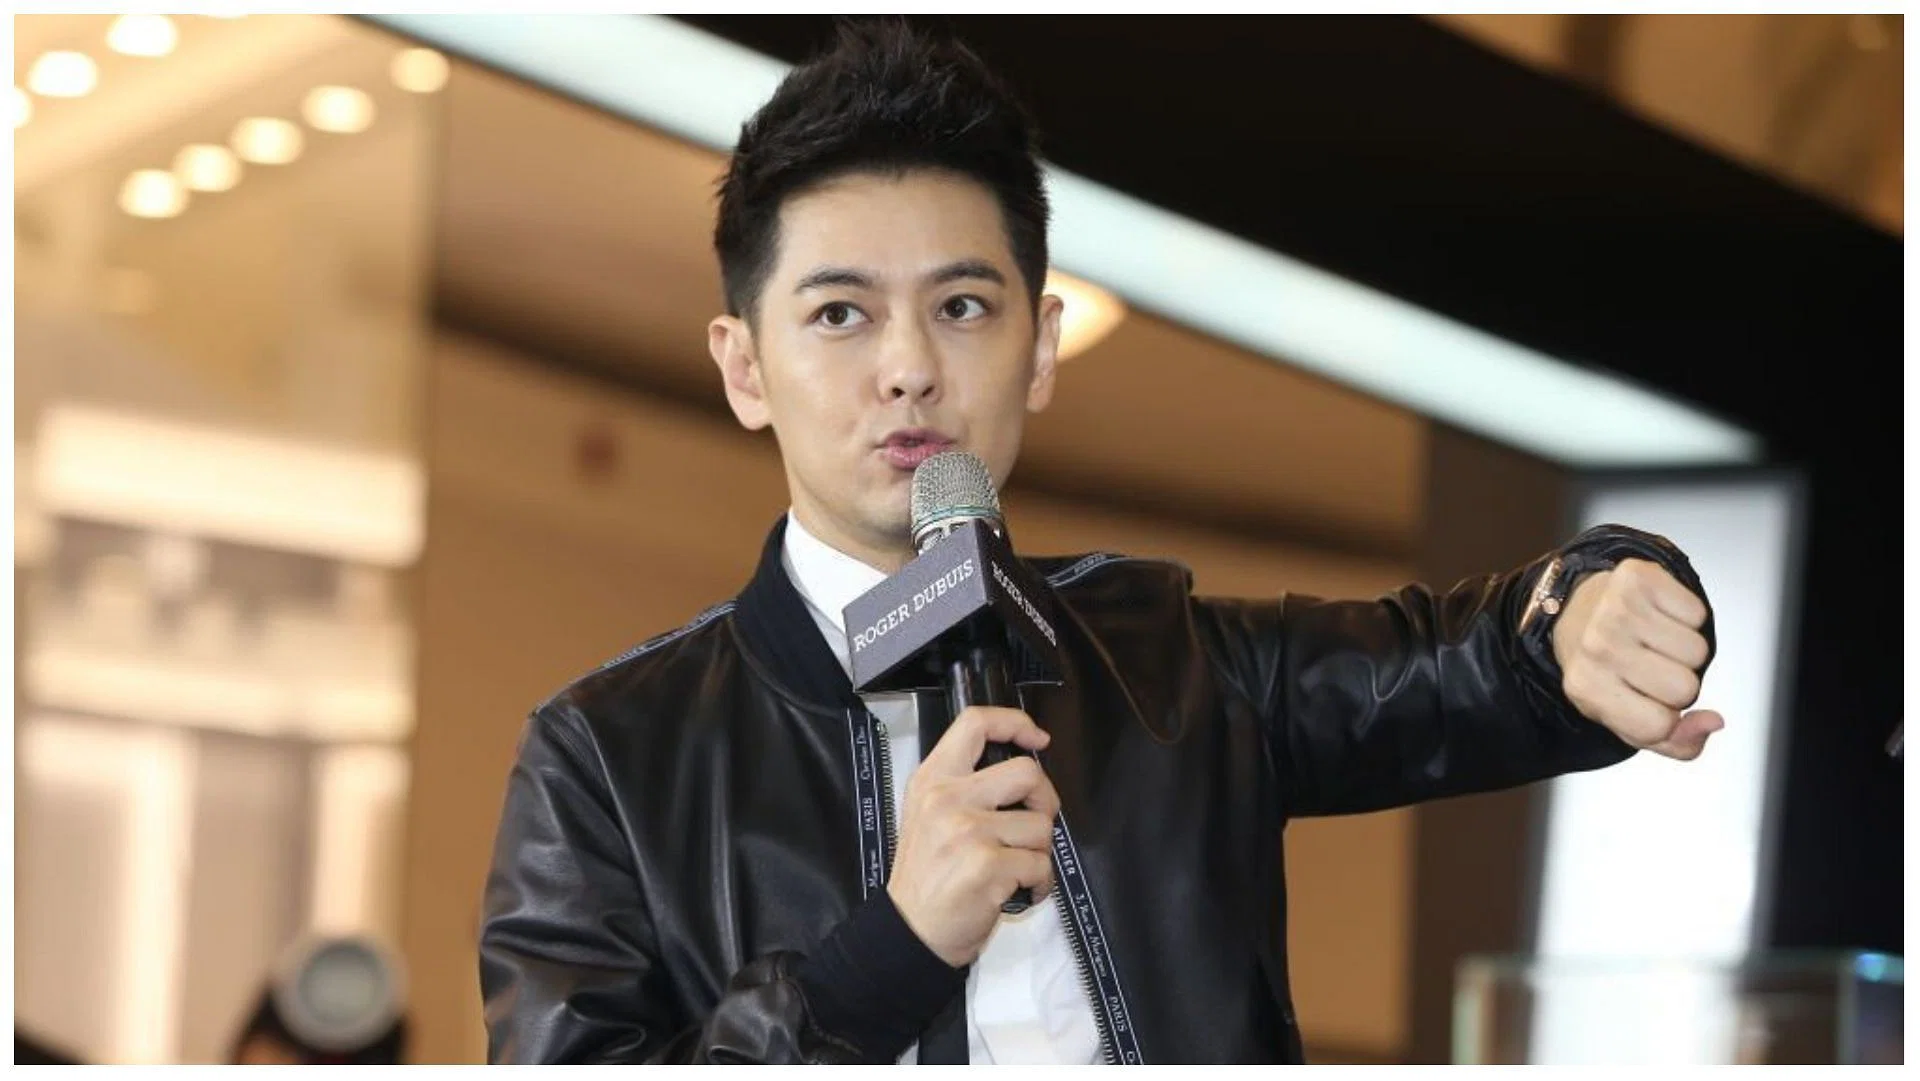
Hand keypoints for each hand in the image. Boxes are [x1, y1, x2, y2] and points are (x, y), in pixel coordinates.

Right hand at [887, 706, 1058, 966]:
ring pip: (1041, 825)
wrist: (909, 931)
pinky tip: (1021, 891)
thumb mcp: (926, 814)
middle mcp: (948, 798)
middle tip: (1035, 822)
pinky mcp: (988, 866)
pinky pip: (1041, 864)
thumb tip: (1021, 770)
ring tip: (1017, 868)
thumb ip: (962, 785)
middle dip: (1045, 799)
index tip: (1036, 738)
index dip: (1015, 722)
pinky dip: (1041, 883)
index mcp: (932, 779)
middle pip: (1027, 772)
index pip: (975, 723)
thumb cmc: (926, 876)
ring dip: (1039, 851)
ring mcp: (968, 831)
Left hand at [1553, 558, 1723, 759]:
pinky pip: (1698, 613)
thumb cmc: (1608, 669)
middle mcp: (1596, 647)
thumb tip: (1714, 721)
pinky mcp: (1637, 578)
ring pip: (1698, 651)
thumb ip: (1676, 742)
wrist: (1576, 611)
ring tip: (1653, 641)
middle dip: (1679, 683)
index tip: (1648, 702)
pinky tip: (1657, 616)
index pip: (1658, 725)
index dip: (1667, 719)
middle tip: (1651, 667)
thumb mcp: (1628, 719)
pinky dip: (1686, 618)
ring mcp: (1615, 610)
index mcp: (1586, 688)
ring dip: (1684, 650)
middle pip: (1685, 687)